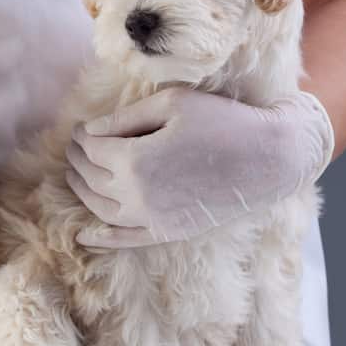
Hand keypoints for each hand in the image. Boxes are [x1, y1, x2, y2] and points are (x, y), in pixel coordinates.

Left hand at [65, 87, 333, 248]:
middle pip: (91, 178)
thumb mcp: (171, 104)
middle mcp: (137, 196)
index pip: (91, 148)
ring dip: (83, 191)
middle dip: (78, 161)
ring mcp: (152, 219)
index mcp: (134, 160)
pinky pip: (125, 241)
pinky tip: (85, 236)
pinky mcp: (168, 232)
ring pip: (100, 209)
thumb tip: (89, 131)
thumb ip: (124, 118)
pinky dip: (102, 239)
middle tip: (76, 147)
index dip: (80, 136)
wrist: (269, 158)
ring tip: (77, 175)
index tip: (80, 128)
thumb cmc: (222, 121)